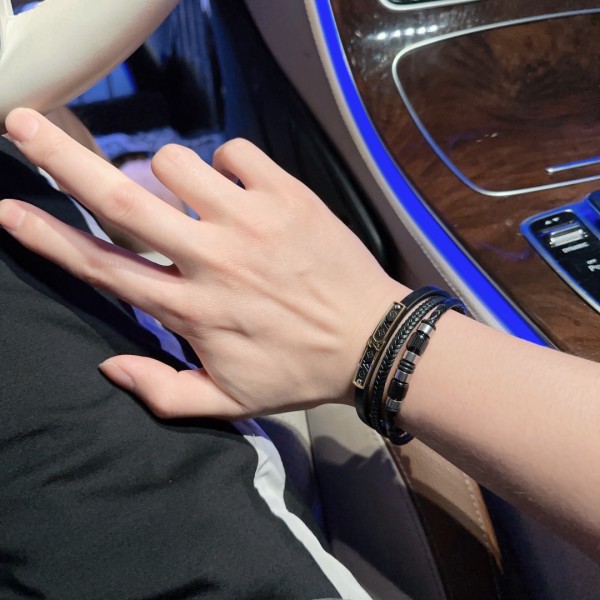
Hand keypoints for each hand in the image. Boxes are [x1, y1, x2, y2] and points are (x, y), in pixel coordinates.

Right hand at [0, 108, 404, 418]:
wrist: (371, 339)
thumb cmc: (297, 371)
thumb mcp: (228, 401)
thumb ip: (162, 390)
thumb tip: (107, 363)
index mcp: (191, 308)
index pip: (104, 267)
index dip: (49, 237)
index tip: (10, 209)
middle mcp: (212, 258)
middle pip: (123, 200)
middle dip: (63, 159)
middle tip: (23, 123)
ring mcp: (251, 221)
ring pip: (176, 163)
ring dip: (169, 174)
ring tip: (194, 204)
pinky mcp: (288, 196)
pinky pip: (234, 152)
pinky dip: (227, 165)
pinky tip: (242, 194)